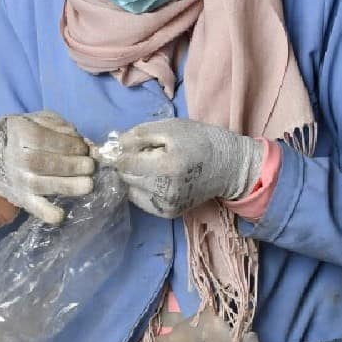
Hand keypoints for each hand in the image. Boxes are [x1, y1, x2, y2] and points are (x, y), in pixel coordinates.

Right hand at [0, 111, 95, 224]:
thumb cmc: (27, 136)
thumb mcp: (40, 121)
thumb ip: (62, 128)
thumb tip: (87, 145)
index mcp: (18, 132)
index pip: (40, 138)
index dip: (66, 144)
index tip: (83, 148)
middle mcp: (14, 157)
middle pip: (41, 162)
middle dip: (71, 165)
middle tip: (90, 166)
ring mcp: (17, 179)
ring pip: (40, 184)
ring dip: (68, 186)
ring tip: (88, 184)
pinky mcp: (22, 199)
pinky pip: (33, 208)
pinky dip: (47, 213)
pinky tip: (61, 215)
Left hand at [113, 119, 262, 218]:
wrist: (228, 166)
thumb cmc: (199, 140)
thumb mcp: (170, 127)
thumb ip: (138, 135)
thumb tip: (113, 145)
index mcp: (166, 167)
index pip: (124, 164)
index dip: (118, 153)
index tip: (122, 145)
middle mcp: (164, 191)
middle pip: (125, 177)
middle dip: (127, 164)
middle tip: (143, 153)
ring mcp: (167, 205)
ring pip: (131, 190)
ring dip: (134, 176)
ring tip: (152, 165)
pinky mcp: (168, 214)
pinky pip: (141, 200)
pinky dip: (142, 188)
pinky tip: (157, 177)